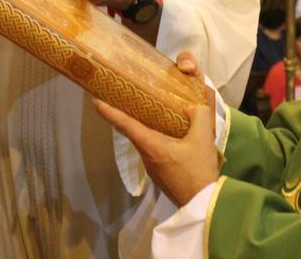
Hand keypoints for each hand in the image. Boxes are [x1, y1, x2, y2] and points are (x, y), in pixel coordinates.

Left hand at [93, 99, 218, 206]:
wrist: (204, 204)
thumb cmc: (198, 170)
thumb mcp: (203, 138)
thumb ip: (199, 115)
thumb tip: (192, 107)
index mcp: (151, 145)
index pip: (125, 125)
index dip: (109, 112)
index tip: (96, 101)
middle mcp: (147, 156)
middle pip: (134, 132)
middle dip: (129, 114)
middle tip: (129, 97)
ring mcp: (153, 168)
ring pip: (146, 142)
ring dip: (147, 127)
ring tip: (156, 112)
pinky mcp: (161, 175)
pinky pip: (155, 150)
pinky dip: (158, 138)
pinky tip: (173, 135)